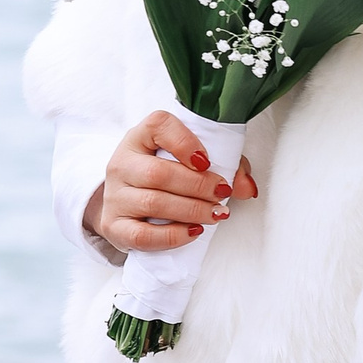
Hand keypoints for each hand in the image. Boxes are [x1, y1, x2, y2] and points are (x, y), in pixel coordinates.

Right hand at [82, 110, 259, 254]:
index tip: (207, 160)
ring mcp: (115, 196)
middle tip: (221, 194)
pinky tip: (193, 231)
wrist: (128, 200)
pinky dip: (172, 236)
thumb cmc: (166, 173)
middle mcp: (122, 163)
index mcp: (140, 136)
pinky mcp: (114, 226)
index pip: (158, 126)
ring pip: (153, 203)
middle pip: (158, 173)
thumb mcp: (192, 159)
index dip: (185, 142)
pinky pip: (142, 235)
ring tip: (215, 214)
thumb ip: (226, 165)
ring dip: (191, 211)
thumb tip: (248, 188)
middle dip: (198, 186)